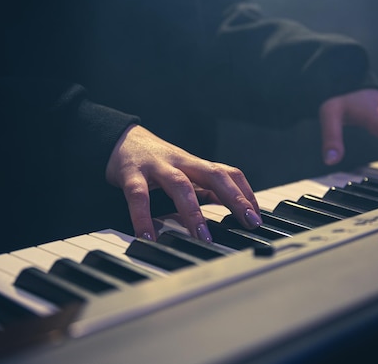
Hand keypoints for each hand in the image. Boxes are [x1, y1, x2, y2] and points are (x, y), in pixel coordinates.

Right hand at [105, 124, 261, 241]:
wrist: (120, 139)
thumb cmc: (157, 161)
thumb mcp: (184, 173)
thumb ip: (205, 190)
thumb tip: (234, 209)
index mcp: (196, 164)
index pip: (228, 173)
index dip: (245, 193)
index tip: (257, 218)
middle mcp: (181, 162)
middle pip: (214, 174)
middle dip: (234, 198)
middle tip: (248, 223)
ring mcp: (157, 166)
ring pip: (180, 185)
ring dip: (194, 213)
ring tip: (203, 238)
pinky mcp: (131, 173)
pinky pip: (139, 196)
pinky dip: (143, 218)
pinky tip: (148, 237)